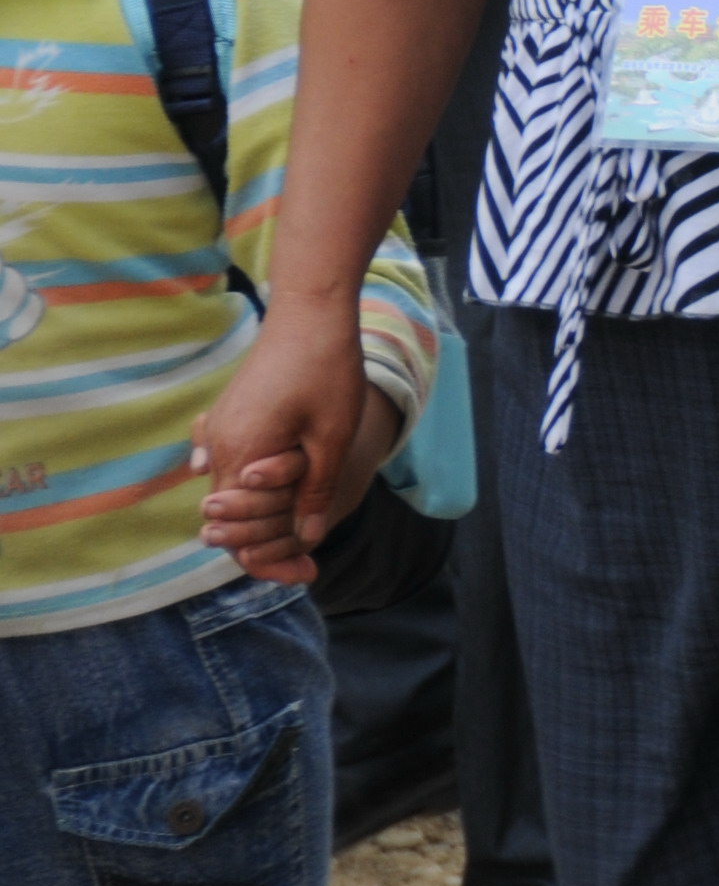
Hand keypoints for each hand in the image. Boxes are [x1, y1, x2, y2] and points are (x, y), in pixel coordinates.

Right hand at [192, 311, 368, 584]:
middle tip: (310, 561)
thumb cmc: (326, 370)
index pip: (239, 533)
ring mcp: (219, 430)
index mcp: (239, 457)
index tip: (309, 573)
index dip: (271, 560)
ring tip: (304, 533)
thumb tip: (309, 538)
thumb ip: (316, 491)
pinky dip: (256, 489)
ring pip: (232, 494)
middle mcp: (218, 447)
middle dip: (268, 543)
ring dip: (263, 515)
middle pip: (231, 519)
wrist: (310, 312)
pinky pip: (234, 467)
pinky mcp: (230, 417)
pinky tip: (284, 499)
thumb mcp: (332, 437)